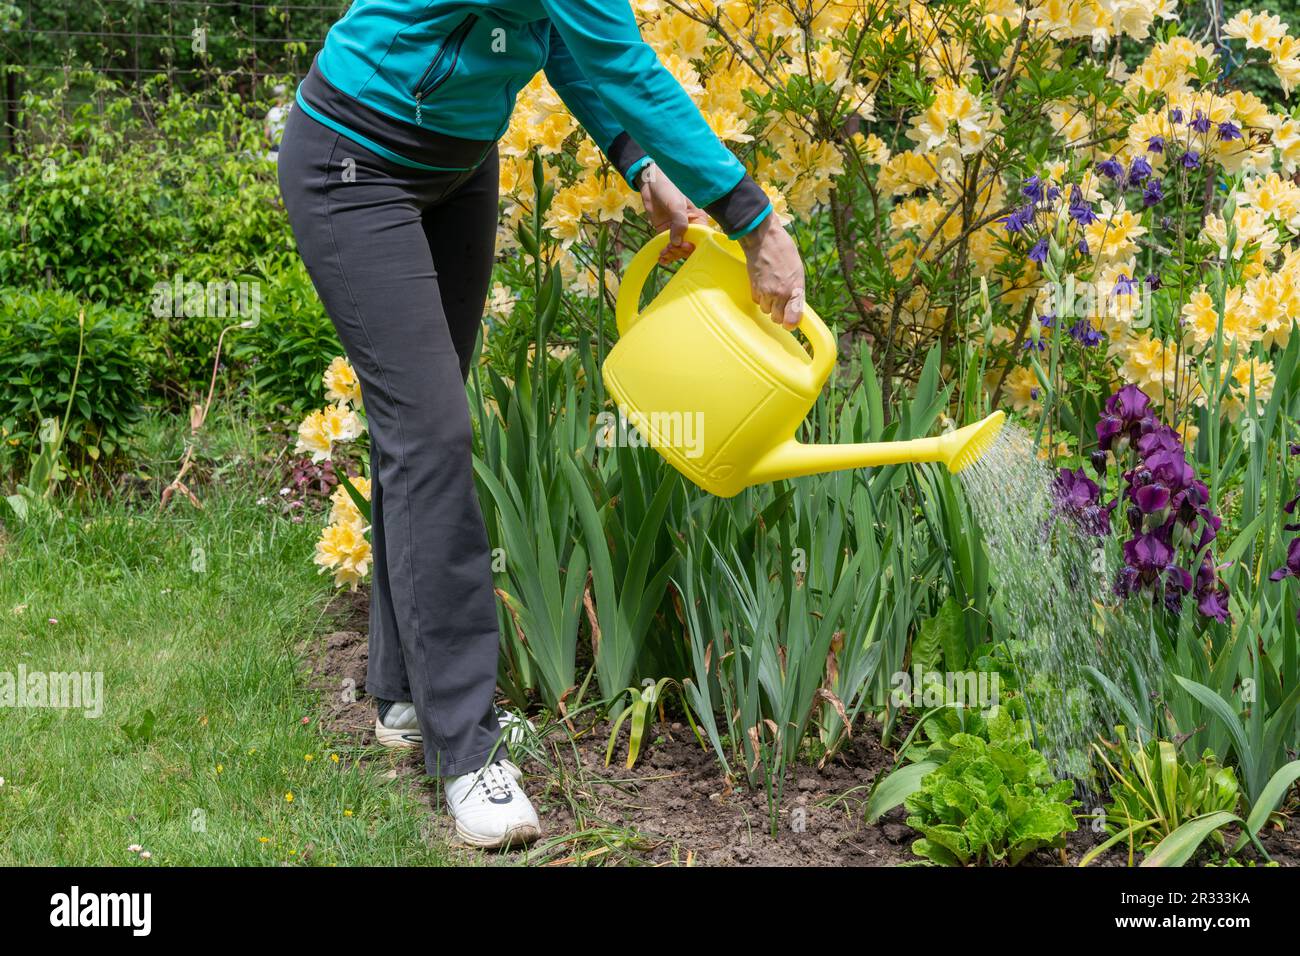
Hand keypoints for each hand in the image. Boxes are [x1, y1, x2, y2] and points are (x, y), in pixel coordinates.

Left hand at [639, 164, 709, 264]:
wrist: (651, 182)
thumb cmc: (668, 187)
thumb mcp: (676, 204)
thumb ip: (679, 222)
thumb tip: (677, 242)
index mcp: (698, 219)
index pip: (701, 238)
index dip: (693, 245)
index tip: (683, 245)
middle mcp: (690, 227)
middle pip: (689, 247)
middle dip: (680, 251)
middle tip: (669, 248)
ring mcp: (677, 231)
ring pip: (678, 249)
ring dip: (672, 254)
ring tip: (663, 253)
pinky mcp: (665, 232)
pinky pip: (668, 247)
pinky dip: (666, 254)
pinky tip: (661, 258)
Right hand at [738, 214, 804, 328]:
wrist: (763, 239)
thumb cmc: (783, 251)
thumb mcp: (797, 270)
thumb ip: (797, 291)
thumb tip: (795, 306)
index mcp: (795, 288)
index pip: (792, 319)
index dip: (791, 323)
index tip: (791, 322)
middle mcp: (780, 294)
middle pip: (777, 319)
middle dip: (780, 313)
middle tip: (782, 303)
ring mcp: (766, 292)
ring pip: (766, 311)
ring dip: (769, 305)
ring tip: (772, 291)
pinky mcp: (754, 289)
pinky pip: (757, 302)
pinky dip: (760, 297)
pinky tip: (763, 286)